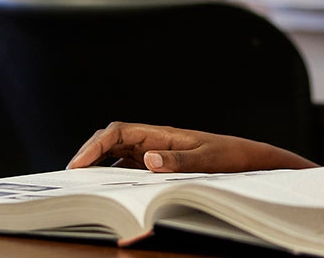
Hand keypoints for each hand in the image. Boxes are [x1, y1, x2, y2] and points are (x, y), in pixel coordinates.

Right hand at [65, 122, 313, 172]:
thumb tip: (147, 160)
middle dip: (90, 154)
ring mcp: (156, 153)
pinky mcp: (162, 165)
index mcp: (161, 134)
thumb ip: (178, 161)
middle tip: (72, 176)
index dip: (95, 145)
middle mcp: (155, 141)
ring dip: (100, 166)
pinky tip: (111, 190)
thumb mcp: (207, 160)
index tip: (79, 164)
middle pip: (112, 141)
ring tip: (85, 184)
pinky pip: (131, 168)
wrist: (251, 160)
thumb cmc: (231, 156)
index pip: (118, 132)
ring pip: (118, 155)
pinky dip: (116, 176)